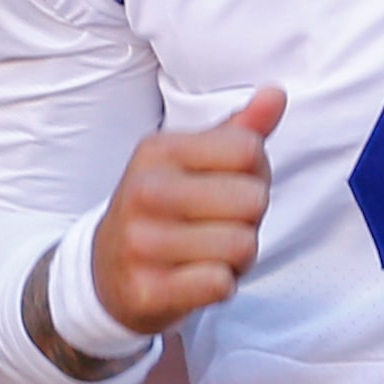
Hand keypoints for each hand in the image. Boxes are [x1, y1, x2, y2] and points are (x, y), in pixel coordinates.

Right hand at [92, 86, 283, 334]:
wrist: (106, 275)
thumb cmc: (166, 212)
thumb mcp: (193, 164)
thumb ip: (238, 132)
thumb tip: (277, 93)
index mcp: (158, 151)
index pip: (249, 150)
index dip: (255, 174)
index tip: (227, 188)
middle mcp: (144, 191)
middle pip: (253, 200)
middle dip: (249, 221)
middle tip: (217, 228)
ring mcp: (140, 242)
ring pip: (242, 245)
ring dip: (237, 258)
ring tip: (207, 255)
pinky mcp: (146, 289)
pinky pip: (220, 283)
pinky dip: (221, 286)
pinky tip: (196, 280)